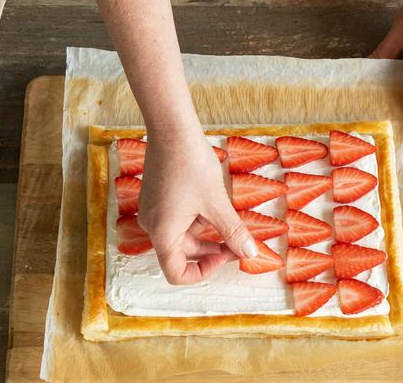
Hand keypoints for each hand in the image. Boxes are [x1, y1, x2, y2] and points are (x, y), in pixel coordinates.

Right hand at [138, 126, 257, 284]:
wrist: (172, 129)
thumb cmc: (191, 164)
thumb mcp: (217, 203)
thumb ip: (233, 232)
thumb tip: (250, 254)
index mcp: (163, 233)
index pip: (176, 273)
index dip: (203, 272)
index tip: (225, 255)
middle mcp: (152, 226)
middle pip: (182, 254)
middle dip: (211, 250)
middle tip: (237, 240)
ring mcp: (152, 211)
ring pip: (182, 235)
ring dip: (206, 232)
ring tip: (226, 213)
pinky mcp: (156, 198)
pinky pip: (176, 218)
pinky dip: (196, 217)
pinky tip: (212, 201)